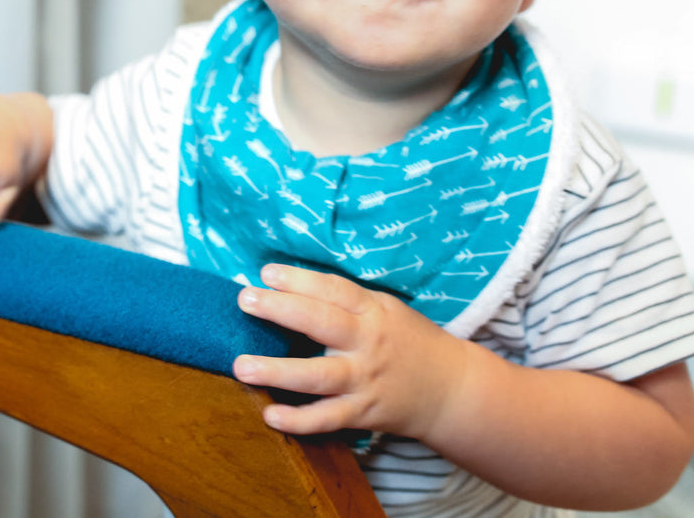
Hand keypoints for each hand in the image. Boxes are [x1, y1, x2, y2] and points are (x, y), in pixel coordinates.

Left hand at [232, 263, 467, 439]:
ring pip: (317, 377)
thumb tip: (288, 287)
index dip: (300, 279)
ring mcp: (364, 380)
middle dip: (280, 310)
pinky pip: (327, 419)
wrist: (452, 389)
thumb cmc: (407, 341)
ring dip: (277, 372)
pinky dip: (298, 420)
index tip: (265, 272)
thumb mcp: (384, 309)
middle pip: (321, 324)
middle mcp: (367, 343)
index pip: (333, 290)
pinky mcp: (363, 413)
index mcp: (372, 311)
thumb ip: (343, 302)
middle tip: (244, 300)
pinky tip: (270, 415)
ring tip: (241, 366)